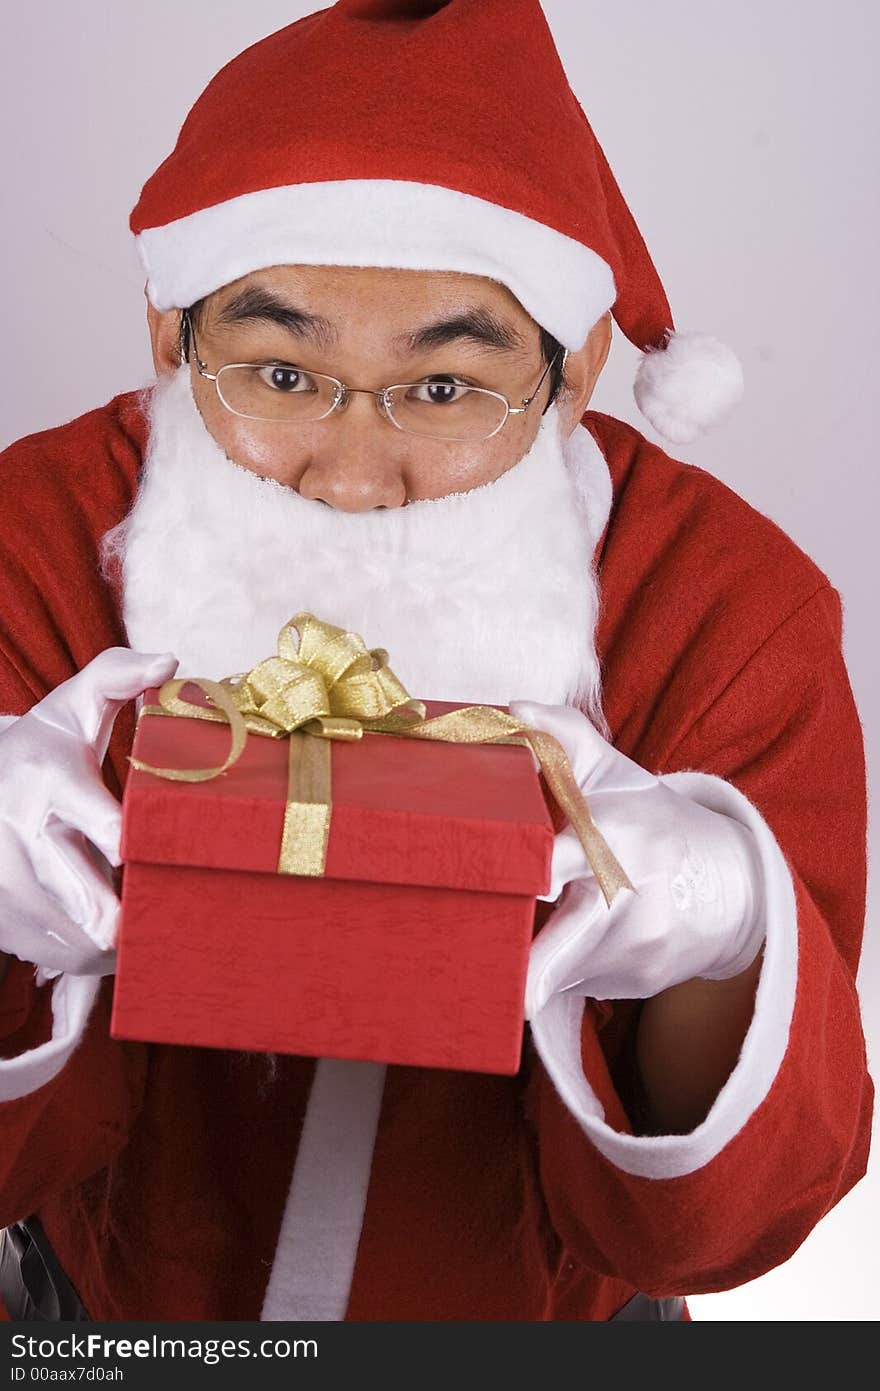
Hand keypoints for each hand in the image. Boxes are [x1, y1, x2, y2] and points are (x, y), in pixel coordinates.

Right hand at [0, 648, 177, 980]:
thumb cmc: (40, 751)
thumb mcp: (70, 706)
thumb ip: (117, 676)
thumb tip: (170, 663)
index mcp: (46, 779)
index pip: (105, 826)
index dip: (143, 849)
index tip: (176, 858)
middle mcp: (20, 837)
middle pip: (92, 903)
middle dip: (139, 916)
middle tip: (181, 911)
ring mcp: (6, 886)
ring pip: (82, 940)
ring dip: (126, 938)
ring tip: (155, 916)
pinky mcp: (4, 923)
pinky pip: (64, 958)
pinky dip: (98, 954)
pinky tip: (120, 932)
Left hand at [508, 700, 765, 1010]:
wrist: (735, 884)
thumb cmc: (652, 822)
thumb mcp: (615, 774)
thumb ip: (564, 737)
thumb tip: (513, 711)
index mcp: (613, 838)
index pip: (556, 863)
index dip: (521, 879)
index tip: (481, 887)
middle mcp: (626, 902)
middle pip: (556, 956)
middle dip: (518, 972)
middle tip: (474, 973)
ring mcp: (635, 952)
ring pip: (554, 969)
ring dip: (531, 952)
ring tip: (534, 922)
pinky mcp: (638, 984)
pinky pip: (576, 982)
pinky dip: (564, 966)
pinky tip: (576, 940)